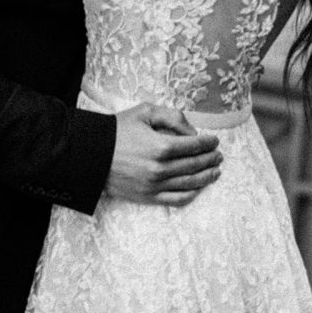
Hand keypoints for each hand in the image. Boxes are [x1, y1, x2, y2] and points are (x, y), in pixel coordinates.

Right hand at [107, 102, 221, 206]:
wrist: (93, 154)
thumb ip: (171, 116)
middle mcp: (160, 169)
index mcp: (161, 146)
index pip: (194, 145)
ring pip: (190, 183)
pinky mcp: (148, 197)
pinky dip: (192, 194)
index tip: (214, 140)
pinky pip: (177, 200)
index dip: (208, 142)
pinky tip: (199, 188)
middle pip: (194, 164)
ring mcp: (155, 185)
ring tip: (215, 171)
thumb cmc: (118, 130)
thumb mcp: (144, 112)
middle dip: (210, 159)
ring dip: (206, 177)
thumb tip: (192, 130)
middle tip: (218, 155)